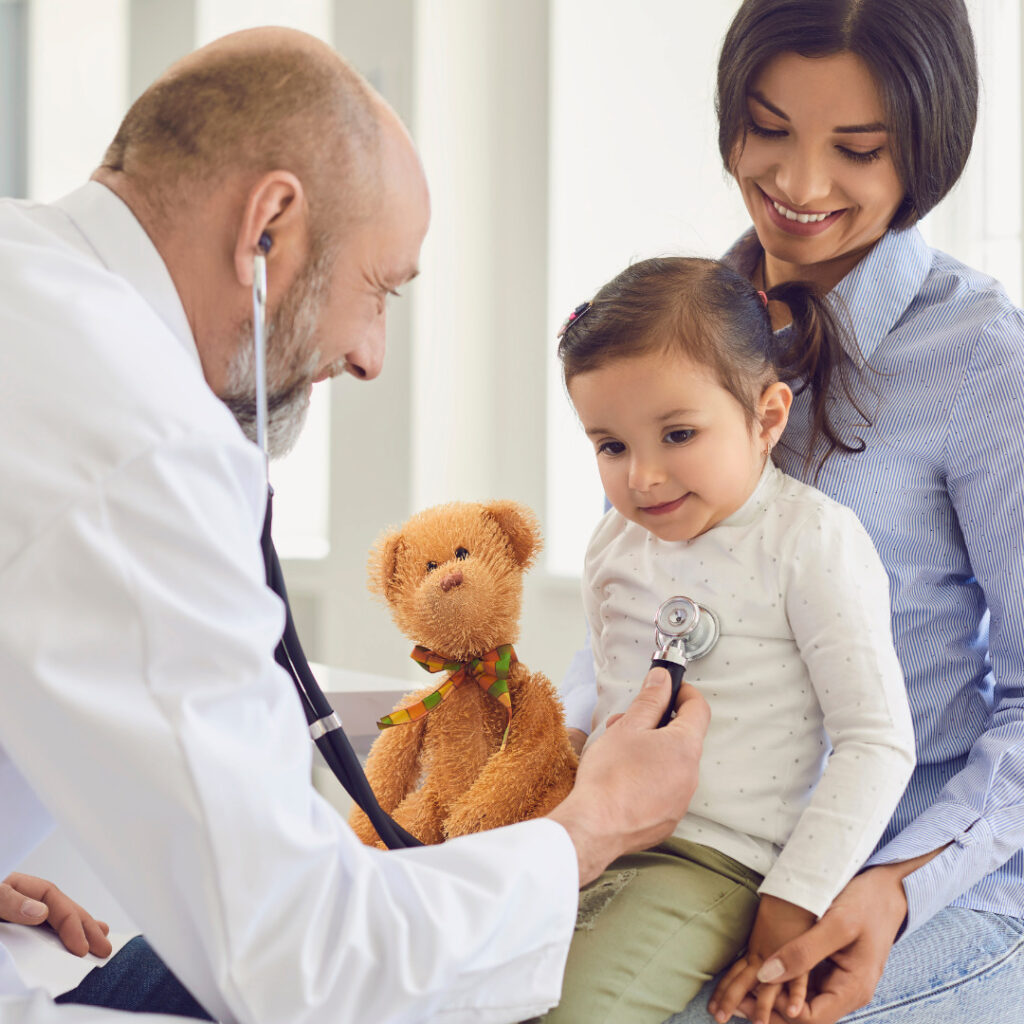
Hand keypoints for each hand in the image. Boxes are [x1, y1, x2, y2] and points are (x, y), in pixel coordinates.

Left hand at [0, 873, 112, 957]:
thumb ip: (10, 901)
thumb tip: (42, 912)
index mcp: (19, 887)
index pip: (54, 900)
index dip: (72, 923)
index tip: (81, 947)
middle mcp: (23, 898)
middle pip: (62, 908)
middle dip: (86, 927)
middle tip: (104, 948)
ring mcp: (19, 914)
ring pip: (55, 919)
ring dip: (80, 929)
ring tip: (101, 938)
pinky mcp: (12, 931)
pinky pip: (40, 932)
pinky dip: (60, 936)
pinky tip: (72, 941)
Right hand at [547, 667, 708, 885]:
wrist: (595, 827)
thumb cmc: (609, 776)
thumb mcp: (627, 727)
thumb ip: (650, 700)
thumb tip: (663, 679)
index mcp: (685, 747)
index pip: (698, 709)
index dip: (684, 693)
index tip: (668, 688)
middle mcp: (691, 775)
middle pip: (683, 737)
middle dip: (657, 725)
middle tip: (628, 724)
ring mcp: (682, 800)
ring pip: (673, 764)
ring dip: (652, 751)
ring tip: (620, 753)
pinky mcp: (669, 819)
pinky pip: (666, 789)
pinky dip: (651, 778)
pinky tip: (625, 780)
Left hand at [728, 861, 915, 1023]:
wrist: (889, 888)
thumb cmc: (867, 902)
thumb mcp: (836, 923)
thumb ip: (802, 951)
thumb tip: (765, 975)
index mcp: (853, 990)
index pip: (811, 1019)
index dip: (778, 1012)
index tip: (748, 996)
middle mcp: (847, 993)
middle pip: (804, 1016)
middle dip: (770, 1012)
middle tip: (735, 1001)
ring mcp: (839, 982)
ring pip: (801, 1003)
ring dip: (772, 1001)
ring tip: (739, 993)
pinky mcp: (831, 969)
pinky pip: (804, 986)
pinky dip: (781, 984)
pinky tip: (758, 975)